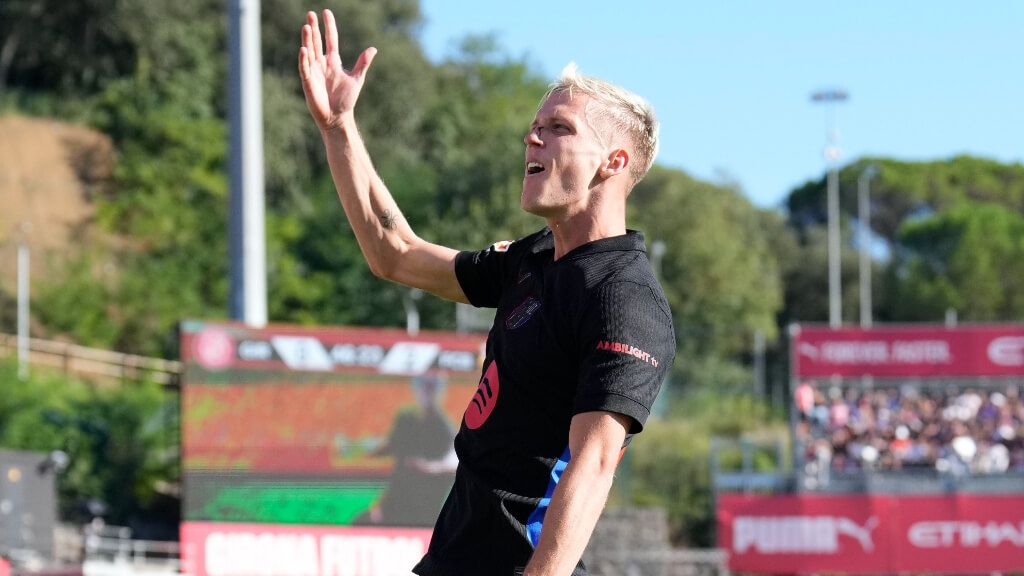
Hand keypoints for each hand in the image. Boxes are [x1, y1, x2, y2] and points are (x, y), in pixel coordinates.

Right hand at [298, 9, 376, 131]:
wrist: (337, 117)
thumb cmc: (346, 100)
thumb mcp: (356, 79)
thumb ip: (363, 63)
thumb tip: (373, 49)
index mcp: (333, 61)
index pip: (330, 39)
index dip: (328, 27)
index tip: (326, 13)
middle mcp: (321, 64)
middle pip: (317, 42)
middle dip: (314, 29)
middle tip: (310, 14)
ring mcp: (314, 72)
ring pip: (309, 51)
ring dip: (307, 39)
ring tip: (306, 26)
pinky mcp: (308, 82)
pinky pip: (305, 68)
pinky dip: (304, 59)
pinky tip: (304, 49)